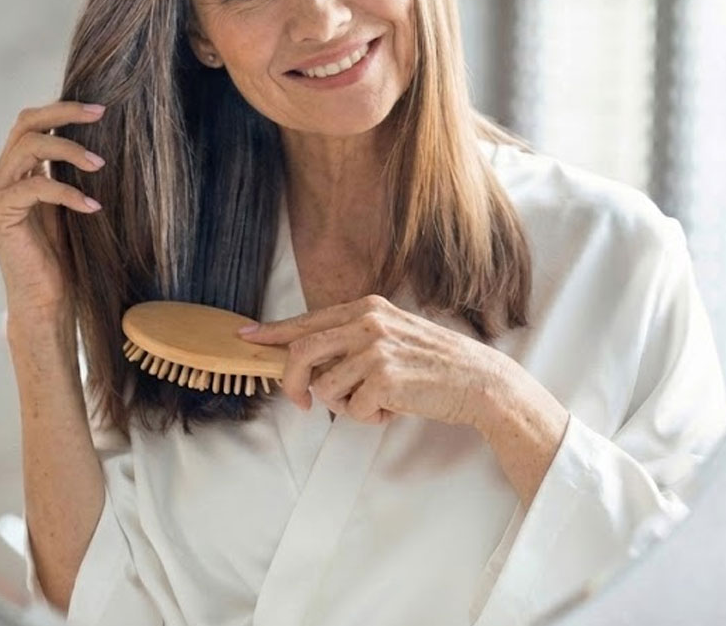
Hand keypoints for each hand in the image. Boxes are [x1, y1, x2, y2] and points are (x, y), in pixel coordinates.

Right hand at [0, 101, 107, 325]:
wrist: (47, 300)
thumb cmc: (67, 256)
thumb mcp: (72, 203)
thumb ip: (71, 172)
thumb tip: (101, 139)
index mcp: (16, 171)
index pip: (31, 123)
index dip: (62, 110)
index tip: (100, 108)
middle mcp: (1, 178)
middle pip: (25, 124)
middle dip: (63, 113)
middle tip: (100, 113)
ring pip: (27, 147)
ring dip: (69, 150)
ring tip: (100, 164)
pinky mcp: (0, 215)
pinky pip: (34, 188)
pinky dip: (67, 192)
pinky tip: (92, 206)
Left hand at [237, 294, 511, 426]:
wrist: (478, 380)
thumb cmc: (435, 363)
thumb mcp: (393, 336)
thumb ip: (353, 340)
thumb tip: (305, 360)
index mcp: (368, 308)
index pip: (307, 321)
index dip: (273, 333)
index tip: (247, 338)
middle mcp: (368, 322)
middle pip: (301, 352)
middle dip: (291, 384)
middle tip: (303, 403)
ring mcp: (376, 349)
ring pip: (326, 388)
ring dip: (345, 406)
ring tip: (378, 402)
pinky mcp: (384, 378)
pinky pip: (352, 410)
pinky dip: (369, 418)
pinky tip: (394, 408)